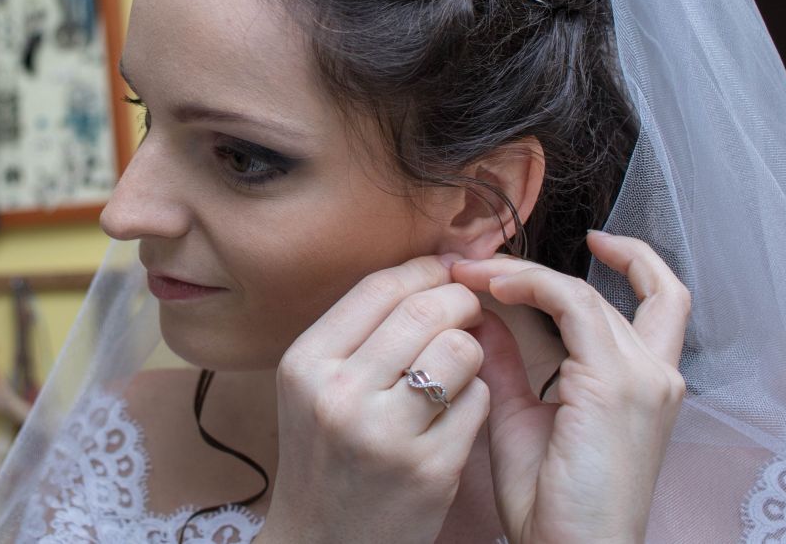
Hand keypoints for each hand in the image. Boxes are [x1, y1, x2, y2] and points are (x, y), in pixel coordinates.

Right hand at [257, 255, 489, 543]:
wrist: (322, 543)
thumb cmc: (325, 455)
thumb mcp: (314, 386)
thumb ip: (359, 333)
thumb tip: (427, 271)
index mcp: (306, 363)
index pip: (379, 288)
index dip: (424, 269)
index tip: (446, 269)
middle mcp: (339, 394)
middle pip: (426, 311)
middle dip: (460, 300)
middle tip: (468, 310)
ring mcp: (385, 434)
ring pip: (461, 350)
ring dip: (472, 350)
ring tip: (459, 366)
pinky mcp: (429, 469)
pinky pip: (479, 401)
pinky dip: (477, 397)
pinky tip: (456, 412)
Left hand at [451, 231, 689, 543]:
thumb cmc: (550, 503)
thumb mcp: (521, 417)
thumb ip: (508, 363)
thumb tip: (481, 316)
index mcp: (646, 385)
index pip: (656, 301)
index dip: (624, 262)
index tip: (570, 246)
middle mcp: (657, 374)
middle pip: (615, 289)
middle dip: (541, 267)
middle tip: (481, 260)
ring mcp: (644, 377)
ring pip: (583, 291)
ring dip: (523, 273)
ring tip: (470, 272)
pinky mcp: (617, 383)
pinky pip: (572, 305)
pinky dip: (531, 285)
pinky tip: (492, 286)